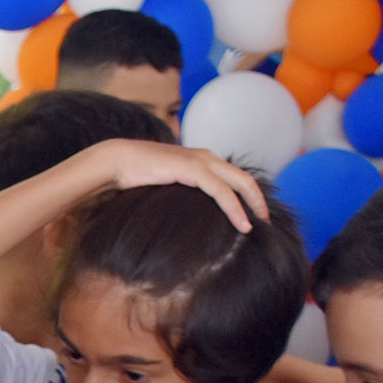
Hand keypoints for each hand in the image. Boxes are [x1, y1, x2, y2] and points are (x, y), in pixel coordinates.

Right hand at [85, 139, 268, 232]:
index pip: (234, 176)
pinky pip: (222, 191)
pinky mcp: (193, 169)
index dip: (247, 195)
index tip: (253, 215)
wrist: (117, 162)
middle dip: (258, 201)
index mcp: (201, 159)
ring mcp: (201, 161)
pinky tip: (242, 225)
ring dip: (253, 205)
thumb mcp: (165, 184)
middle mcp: (206, 157)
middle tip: (265, 221)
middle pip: (244, 178)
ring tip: (259, 225)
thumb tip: (184, 211)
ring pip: (240, 183)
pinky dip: (235, 209)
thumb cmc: (135, 176)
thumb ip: (180, 190)